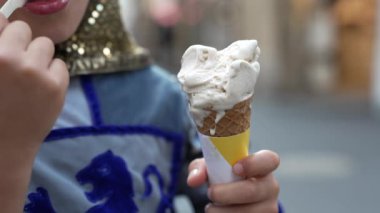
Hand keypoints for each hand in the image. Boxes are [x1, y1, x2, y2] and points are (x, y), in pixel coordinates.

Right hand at [0, 14, 68, 153]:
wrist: (3, 146)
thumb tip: (6, 24)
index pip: (2, 22)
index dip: (5, 35)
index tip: (7, 46)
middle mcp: (11, 59)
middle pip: (24, 30)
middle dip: (21, 44)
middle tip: (18, 63)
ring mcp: (36, 72)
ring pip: (45, 45)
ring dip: (39, 57)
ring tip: (30, 77)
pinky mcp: (57, 86)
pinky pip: (61, 64)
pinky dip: (54, 73)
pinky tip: (42, 88)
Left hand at [187, 150, 279, 212]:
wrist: (233, 199)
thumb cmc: (225, 177)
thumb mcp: (213, 168)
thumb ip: (201, 168)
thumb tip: (193, 180)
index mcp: (263, 166)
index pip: (269, 160)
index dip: (254, 163)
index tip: (235, 168)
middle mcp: (270, 187)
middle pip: (253, 190)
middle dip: (228, 193)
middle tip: (211, 193)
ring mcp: (268, 207)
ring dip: (222, 212)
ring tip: (212, 208)